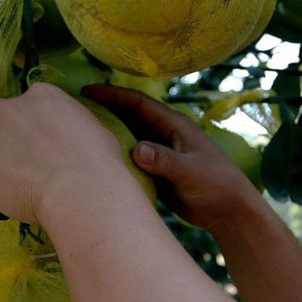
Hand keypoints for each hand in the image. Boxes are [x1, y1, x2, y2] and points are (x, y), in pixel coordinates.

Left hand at [0, 82, 126, 225]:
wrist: (83, 190)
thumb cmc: (99, 168)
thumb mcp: (95, 132)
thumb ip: (75, 126)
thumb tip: (74, 136)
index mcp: (42, 96)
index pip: (21, 100)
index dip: (20, 121)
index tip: (26, 140)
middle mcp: (11, 108)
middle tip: (0, 156)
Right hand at [80, 84, 258, 231]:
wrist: (228, 211)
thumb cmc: (216, 184)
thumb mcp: (190, 170)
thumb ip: (164, 160)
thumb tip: (136, 149)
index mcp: (174, 125)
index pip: (137, 103)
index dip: (112, 95)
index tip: (86, 91)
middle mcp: (164, 134)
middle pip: (128, 117)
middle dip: (103, 110)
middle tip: (73, 108)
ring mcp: (159, 153)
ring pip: (127, 137)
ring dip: (107, 133)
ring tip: (78, 132)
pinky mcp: (156, 172)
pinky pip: (130, 159)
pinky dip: (114, 156)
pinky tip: (95, 160)